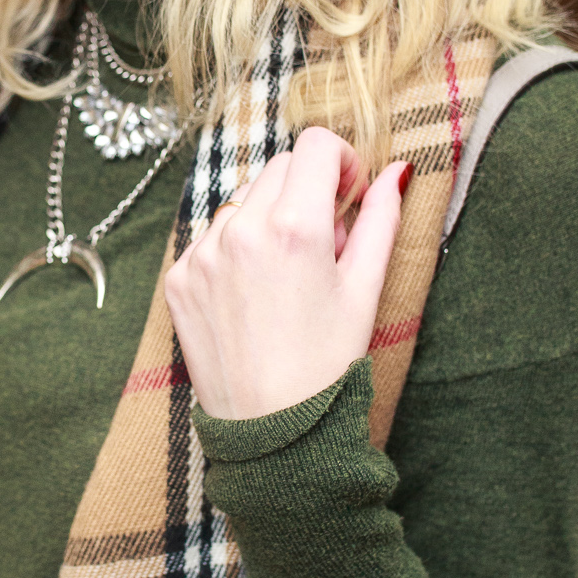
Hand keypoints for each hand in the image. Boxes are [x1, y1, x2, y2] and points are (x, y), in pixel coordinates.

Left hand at [163, 127, 409, 419]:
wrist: (272, 430)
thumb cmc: (327, 364)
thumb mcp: (365, 289)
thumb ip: (381, 220)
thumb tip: (398, 172)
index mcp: (293, 227)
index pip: (315, 146)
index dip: (341, 161)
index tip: (348, 193)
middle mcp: (240, 231)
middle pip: (278, 168)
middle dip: (307, 192)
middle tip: (324, 246)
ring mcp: (202, 255)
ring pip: (241, 202)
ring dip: (267, 221)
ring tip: (286, 278)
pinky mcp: (179, 279)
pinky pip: (210, 239)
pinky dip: (234, 252)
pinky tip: (254, 296)